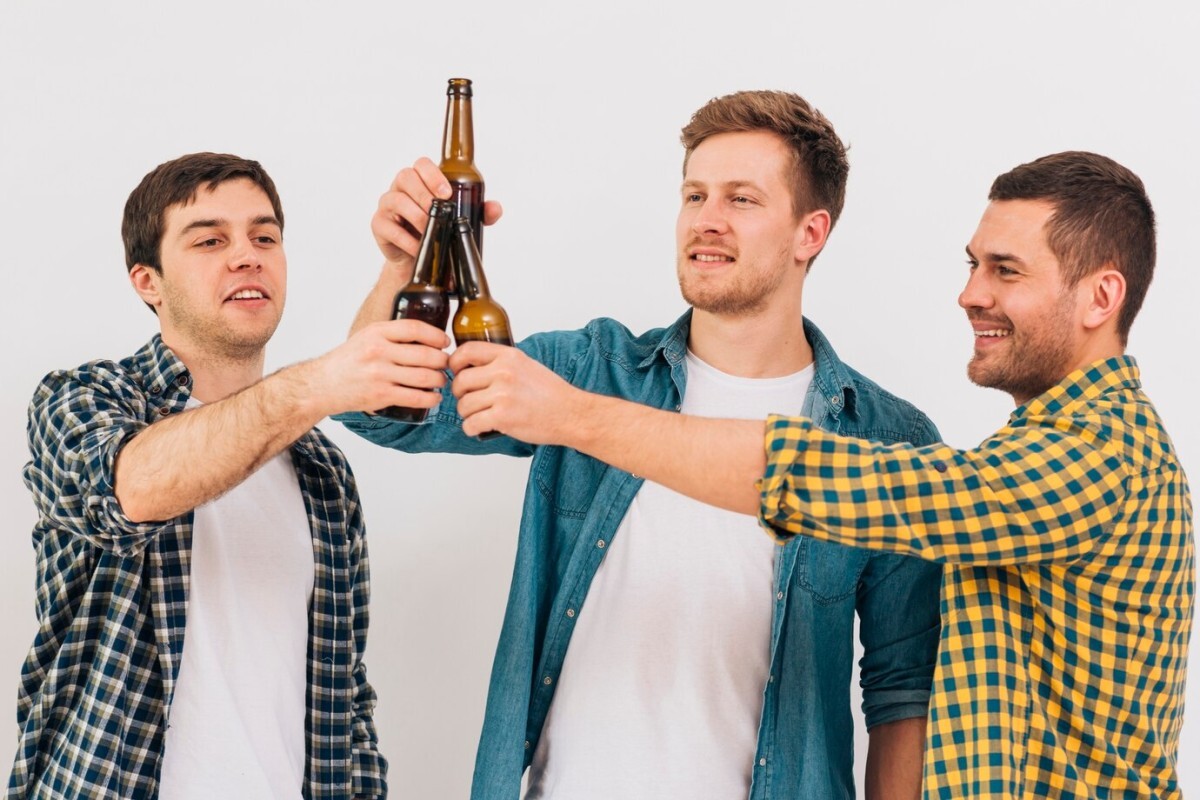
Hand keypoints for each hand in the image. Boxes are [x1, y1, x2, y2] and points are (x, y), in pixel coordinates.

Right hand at [307, 319, 450, 417]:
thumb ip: (391, 334)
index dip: (436, 336)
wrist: (322, 385)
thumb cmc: (347, 361)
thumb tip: (426, 336)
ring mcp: (380, 374)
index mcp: (376, 332)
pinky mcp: (381, 395)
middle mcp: (378, 351)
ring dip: (440, 380)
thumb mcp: (366, 337)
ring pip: (425, 377)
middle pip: (426, 355)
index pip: (415, 329)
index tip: (445, 342)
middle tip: (446, 364)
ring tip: (441, 381)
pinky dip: (431, 398)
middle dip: (443, 361)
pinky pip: (416, 397)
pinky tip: (434, 397)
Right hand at [372, 157, 503, 270]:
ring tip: (431, 231)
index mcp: (420, 180)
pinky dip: (406, 239)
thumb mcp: (460, 220)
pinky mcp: (379, 225)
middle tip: (439, 210)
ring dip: (416, 216)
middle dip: (424, 193)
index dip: (433, 175)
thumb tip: (495, 208)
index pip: (422, 164)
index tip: (447, 193)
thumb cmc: (438, 230)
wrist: (419, 259)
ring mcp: (387, 205)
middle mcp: (401, 188)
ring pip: (396, 200)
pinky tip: (418, 247)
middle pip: (405, 176)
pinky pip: (388, 227)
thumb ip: (479, 212)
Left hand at [449, 343, 583, 443]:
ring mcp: (502, 395)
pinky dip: (471, 428)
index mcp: (509, 357)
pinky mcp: (502, 417)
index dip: (455, 362)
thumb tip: (474, 366)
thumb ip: (502, 363)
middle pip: (461, 381)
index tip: (455, 371)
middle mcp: (503, 372)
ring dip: (467, 414)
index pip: (468, 351)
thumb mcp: (527, 366)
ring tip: (479, 416)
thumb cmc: (551, 394)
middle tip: (469, 400)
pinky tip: (479, 428)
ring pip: (464, 405)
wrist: (571, 414)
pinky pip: (470, 424)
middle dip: (460, 394)